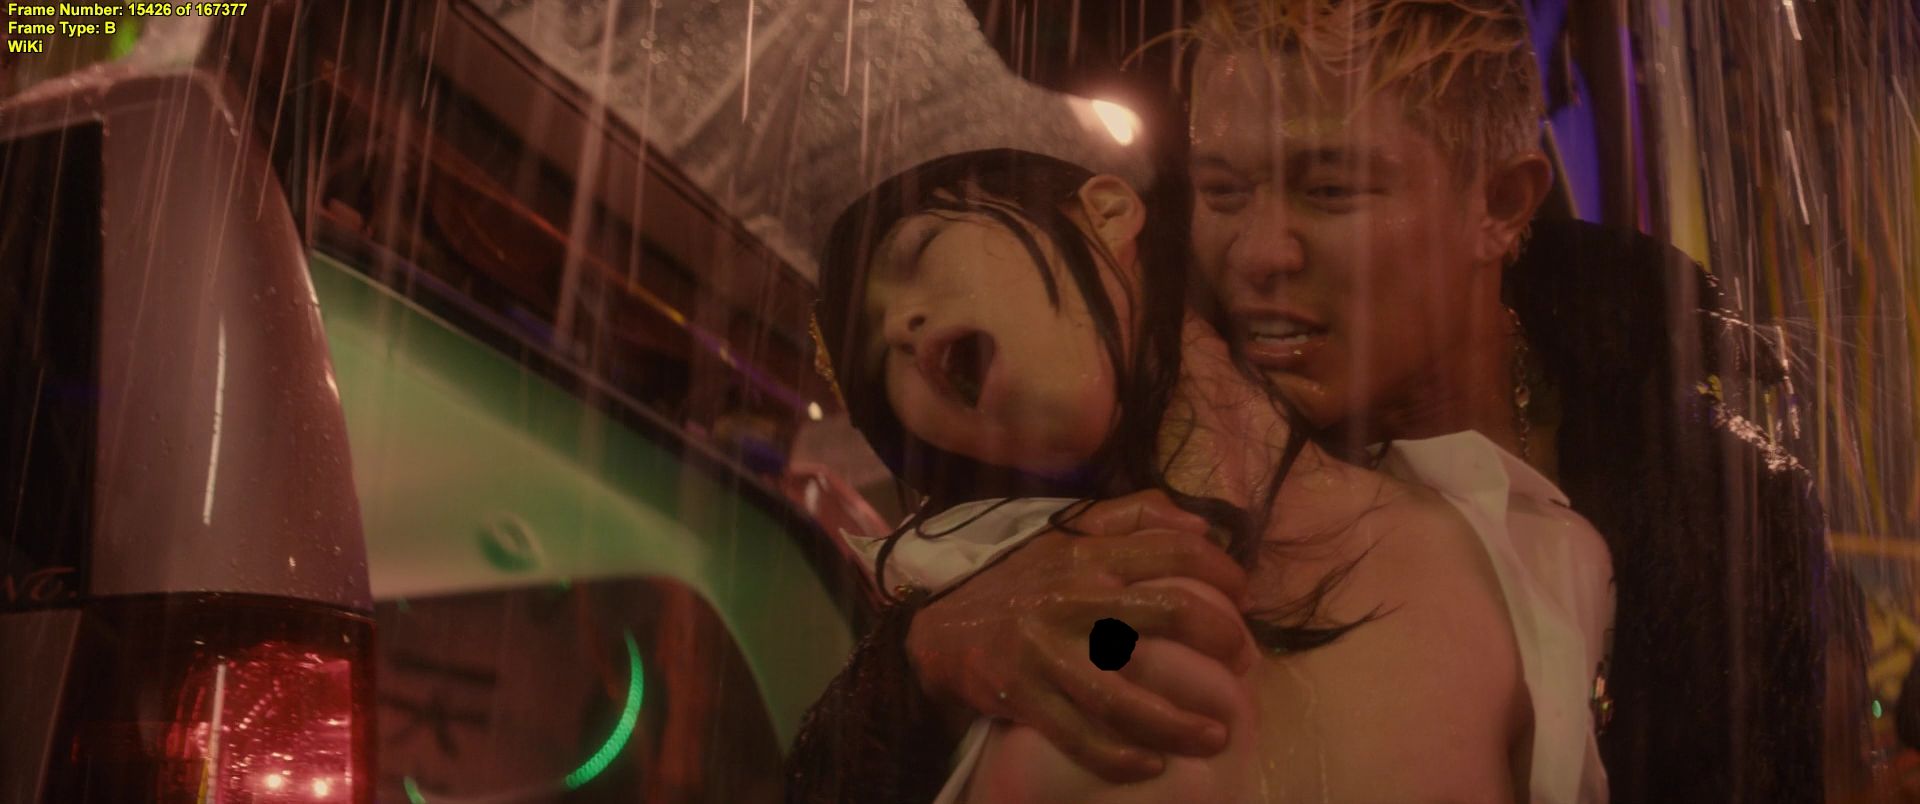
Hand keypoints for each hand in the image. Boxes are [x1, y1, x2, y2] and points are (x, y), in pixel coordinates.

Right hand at [904, 490, 1253, 781]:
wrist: (939, 628)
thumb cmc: (1019, 583)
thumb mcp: (1067, 537)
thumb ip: (1131, 517)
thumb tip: (1200, 526)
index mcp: (1087, 555)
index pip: (1167, 548)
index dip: (1218, 569)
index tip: (1244, 594)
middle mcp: (1072, 597)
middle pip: (1165, 612)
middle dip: (1218, 638)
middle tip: (1243, 661)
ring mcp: (1045, 650)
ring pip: (1124, 694)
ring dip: (1178, 722)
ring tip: (1216, 735)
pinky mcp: (1021, 694)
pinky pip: (1078, 734)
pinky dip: (1118, 756)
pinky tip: (1150, 766)